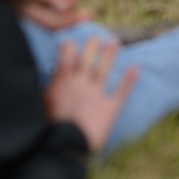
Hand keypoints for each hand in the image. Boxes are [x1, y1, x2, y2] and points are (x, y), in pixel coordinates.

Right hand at [44, 37, 137, 152]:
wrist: (66, 143)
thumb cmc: (50, 124)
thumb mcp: (43, 100)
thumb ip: (48, 83)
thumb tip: (48, 71)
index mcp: (63, 80)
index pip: (66, 56)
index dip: (69, 47)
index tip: (71, 40)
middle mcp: (80, 82)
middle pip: (87, 59)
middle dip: (91, 46)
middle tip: (96, 35)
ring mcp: (96, 94)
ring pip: (103, 70)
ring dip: (109, 56)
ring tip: (114, 43)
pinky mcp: (109, 108)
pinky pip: (121, 92)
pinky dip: (129, 80)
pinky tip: (135, 68)